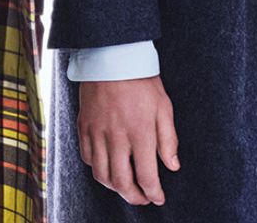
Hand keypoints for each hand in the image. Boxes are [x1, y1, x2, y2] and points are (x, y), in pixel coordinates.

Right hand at [78, 76, 179, 204]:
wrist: (112, 57)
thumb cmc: (142, 80)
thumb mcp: (163, 105)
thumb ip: (168, 138)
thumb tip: (173, 166)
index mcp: (140, 131)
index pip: (146, 175)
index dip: (153, 192)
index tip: (159, 198)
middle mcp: (116, 137)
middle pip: (121, 182)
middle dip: (134, 197)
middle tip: (144, 199)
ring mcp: (97, 134)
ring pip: (102, 175)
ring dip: (115, 188)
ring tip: (127, 188)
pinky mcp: (83, 128)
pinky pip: (87, 160)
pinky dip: (97, 170)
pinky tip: (108, 168)